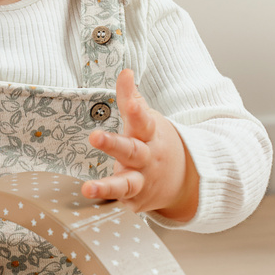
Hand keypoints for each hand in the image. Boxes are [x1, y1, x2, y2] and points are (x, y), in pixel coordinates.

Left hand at [82, 68, 199, 220]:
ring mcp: (142, 180)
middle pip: (130, 150)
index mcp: (148, 135)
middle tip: (95, 137)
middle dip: (113, 144)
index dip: (136, 108)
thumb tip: (125, 72)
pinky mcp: (136, 200)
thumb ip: (132, 100)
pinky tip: (93, 199)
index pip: (142, 119)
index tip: (130, 98)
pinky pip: (122, 202)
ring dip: (106, 186)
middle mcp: (146, 158)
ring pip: (125, 184)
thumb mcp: (148, 121)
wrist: (186, 180)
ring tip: (88, 188)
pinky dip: (110, 202)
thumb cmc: (156, 143)